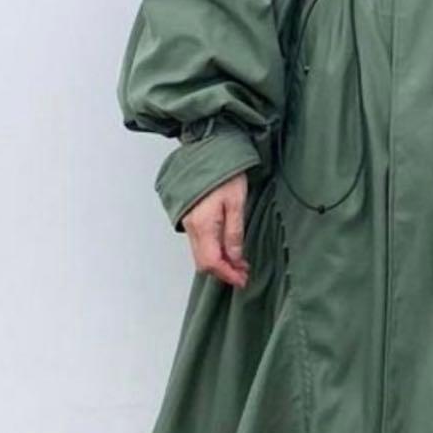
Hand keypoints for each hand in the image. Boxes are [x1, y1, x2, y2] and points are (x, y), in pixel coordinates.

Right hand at [182, 172, 249, 287]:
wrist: (208, 152)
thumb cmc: (225, 174)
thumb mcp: (237, 203)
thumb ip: (234, 233)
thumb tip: (235, 257)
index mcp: (203, 224)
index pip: (212, 262)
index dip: (227, 274)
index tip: (243, 280)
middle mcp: (191, 227)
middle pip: (203, 262)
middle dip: (223, 272)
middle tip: (244, 274)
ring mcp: (188, 223)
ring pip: (200, 254)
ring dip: (219, 263)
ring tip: (240, 264)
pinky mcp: (190, 218)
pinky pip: (199, 244)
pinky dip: (213, 251)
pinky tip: (228, 249)